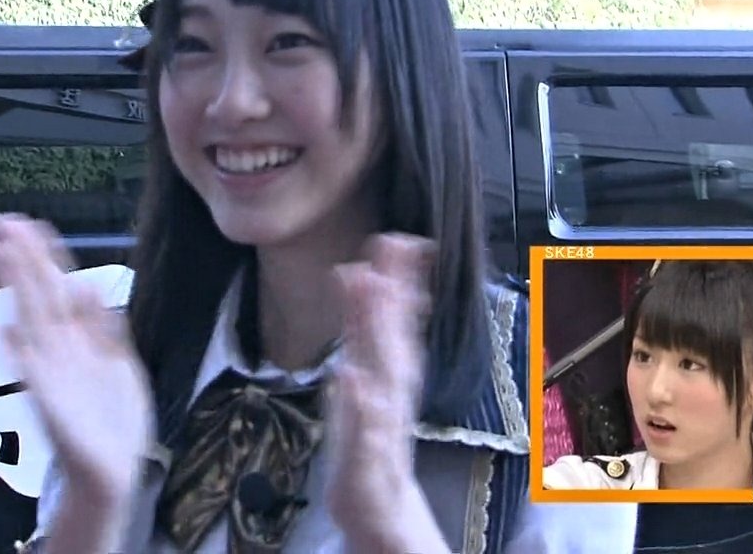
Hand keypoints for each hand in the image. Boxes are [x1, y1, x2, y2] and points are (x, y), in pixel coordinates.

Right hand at [0, 214, 152, 506]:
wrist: (113, 473)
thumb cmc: (114, 420)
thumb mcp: (121, 364)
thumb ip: (107, 327)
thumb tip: (92, 285)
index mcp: (80, 340)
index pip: (58, 285)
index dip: (44, 254)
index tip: (28, 223)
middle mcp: (60, 350)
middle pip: (38, 293)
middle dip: (20, 257)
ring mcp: (51, 374)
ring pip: (30, 320)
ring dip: (12, 288)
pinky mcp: (50, 404)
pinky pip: (31, 376)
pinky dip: (18, 355)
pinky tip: (5, 332)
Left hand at [325, 233, 447, 551]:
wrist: (381, 514)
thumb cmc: (372, 445)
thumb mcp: (364, 379)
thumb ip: (362, 328)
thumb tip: (355, 269)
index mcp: (390, 375)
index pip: (394, 321)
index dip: (398, 280)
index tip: (399, 238)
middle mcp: (392, 396)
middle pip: (393, 339)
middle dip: (392, 294)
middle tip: (391, 249)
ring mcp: (383, 430)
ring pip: (385, 377)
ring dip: (382, 335)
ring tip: (377, 294)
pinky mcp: (370, 466)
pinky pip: (366, 434)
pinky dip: (362, 406)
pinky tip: (354, 378)